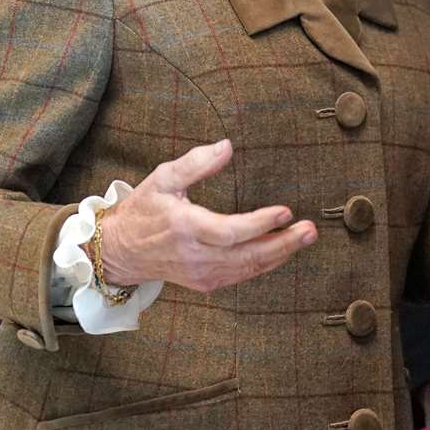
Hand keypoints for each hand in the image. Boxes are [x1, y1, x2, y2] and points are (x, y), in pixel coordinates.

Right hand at [97, 138, 316, 290]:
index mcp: (184, 227)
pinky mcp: (204, 282)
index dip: (260, 224)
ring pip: (248, 269)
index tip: (286, 211)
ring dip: (280, 254)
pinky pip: (241, 276)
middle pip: (246, 256)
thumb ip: (196, 162)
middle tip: (310, 230)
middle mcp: (194, 255)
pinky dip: (264, 264)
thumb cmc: (144, 209)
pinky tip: (282, 250)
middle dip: (283, 244)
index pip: (229, 231)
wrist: (120, 251)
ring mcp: (200, 274)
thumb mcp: (163, 178)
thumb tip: (227, 146)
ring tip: (305, 237)